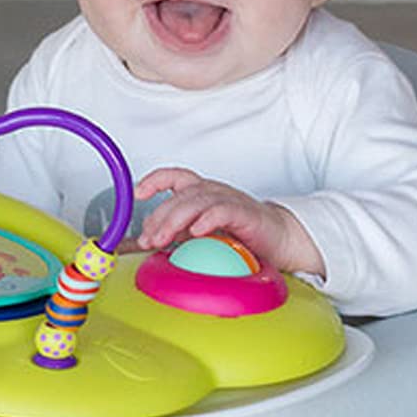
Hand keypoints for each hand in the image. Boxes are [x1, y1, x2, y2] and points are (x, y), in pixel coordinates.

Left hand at [134, 167, 325, 277]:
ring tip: (162, 239)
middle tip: (146, 239)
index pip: (174, 176)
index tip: (138, 193)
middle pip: (180, 195)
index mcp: (200, 192)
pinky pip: (223, 211)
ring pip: (196, 201)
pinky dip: (207, 219)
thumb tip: (142, 240)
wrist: (278, 239)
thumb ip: (174, 234)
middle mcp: (212, 191)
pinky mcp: (244, 213)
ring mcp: (229, 200)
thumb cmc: (240, 234)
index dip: (154, 180)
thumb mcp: (199, 233)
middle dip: (159, 217)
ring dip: (175, 220)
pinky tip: (196, 231)